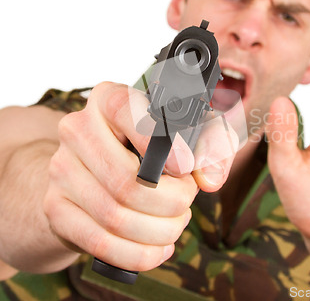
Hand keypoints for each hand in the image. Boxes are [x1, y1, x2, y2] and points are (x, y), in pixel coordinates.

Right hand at [43, 82, 236, 271]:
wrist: (99, 172)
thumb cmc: (153, 148)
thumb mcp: (190, 133)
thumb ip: (211, 145)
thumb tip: (209, 178)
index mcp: (108, 99)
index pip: (126, 111)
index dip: (161, 144)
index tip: (186, 168)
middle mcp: (77, 129)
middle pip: (127, 180)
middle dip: (171, 201)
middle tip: (186, 201)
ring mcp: (61, 169)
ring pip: (115, 215)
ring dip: (160, 230)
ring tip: (176, 223)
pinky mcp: (56, 208)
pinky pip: (99, 242)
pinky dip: (138, 253)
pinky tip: (159, 248)